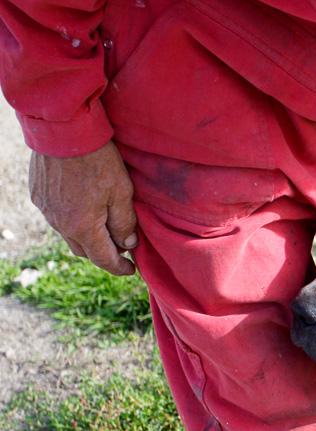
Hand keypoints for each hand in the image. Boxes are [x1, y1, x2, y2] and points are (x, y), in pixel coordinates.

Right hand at [29, 141, 136, 275]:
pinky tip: (86, 207)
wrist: (64, 130)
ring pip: (69, 234)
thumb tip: (128, 245)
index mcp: (82, 227)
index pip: (102, 259)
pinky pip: (57, 217)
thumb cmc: (98, 160)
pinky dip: (73, 220)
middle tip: (122, 246)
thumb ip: (124, 223)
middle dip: (103, 253)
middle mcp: (59, 223)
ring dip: (87, 236)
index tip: (131, 270)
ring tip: (106, 226)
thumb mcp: (122, 192)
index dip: (119, 267)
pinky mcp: (38, 195)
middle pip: (84, 251)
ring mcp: (46, 209)